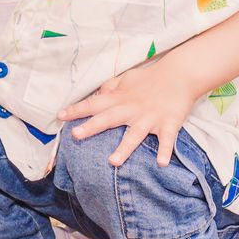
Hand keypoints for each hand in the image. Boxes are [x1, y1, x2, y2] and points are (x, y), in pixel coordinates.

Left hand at [58, 62, 199, 166]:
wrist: (179, 75)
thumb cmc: (148, 79)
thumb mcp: (124, 79)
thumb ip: (108, 89)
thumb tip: (94, 96)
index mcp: (119, 99)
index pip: (94, 104)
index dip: (76, 109)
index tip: (59, 116)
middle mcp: (132, 109)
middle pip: (108, 119)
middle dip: (92, 127)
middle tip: (76, 135)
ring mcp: (150, 118)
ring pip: (135, 135)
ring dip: (124, 148)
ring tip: (112, 162)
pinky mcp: (169, 124)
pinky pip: (167, 140)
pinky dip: (165, 151)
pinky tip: (161, 163)